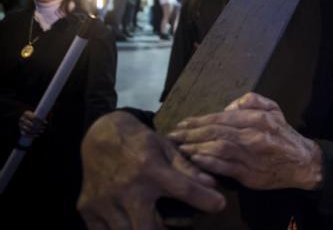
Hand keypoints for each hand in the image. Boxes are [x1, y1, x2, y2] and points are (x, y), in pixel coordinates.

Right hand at [19, 111, 46, 136]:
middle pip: (31, 124)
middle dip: (39, 127)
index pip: (34, 117)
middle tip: (44, 128)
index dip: (40, 121)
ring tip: (42, 131)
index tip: (46, 123)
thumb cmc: (32, 115)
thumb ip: (41, 115)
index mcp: (26, 113)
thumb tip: (47, 121)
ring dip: (36, 131)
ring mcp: (20, 125)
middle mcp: (22, 119)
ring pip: (28, 129)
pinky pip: (26, 134)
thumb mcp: (36, 113)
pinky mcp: (20, 130)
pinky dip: (32, 136)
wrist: (24, 118)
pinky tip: (37, 135)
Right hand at [78, 111, 224, 229]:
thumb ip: (187, 168)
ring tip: (154, 224)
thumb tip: (212, 184)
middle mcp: (127, 187)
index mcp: (150, 168)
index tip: (220, 205)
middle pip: (147, 228)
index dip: (204, 200)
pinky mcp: (87, 209)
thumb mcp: (166, 147)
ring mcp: (104, 201)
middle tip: (177, 227)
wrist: (99, 136)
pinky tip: (129, 225)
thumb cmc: (140, 142)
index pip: (183, 188)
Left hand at [169, 93, 322, 190]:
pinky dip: (207, 163)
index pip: (222, 117)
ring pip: (217, 148)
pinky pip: (224, 167)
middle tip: (173, 135)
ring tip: (179, 147)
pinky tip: (195, 160)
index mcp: (258, 118)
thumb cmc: (283, 135)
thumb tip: (228, 107)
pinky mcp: (249, 173)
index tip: (183, 122)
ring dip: (195, 147)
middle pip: (216, 132)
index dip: (199, 120)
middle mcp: (253, 135)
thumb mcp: (273, 109)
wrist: (302, 162)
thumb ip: (251, 101)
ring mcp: (251, 155)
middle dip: (191, 133)